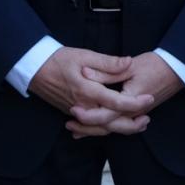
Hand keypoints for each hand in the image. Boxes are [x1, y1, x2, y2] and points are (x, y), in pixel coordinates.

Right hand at [30, 47, 153, 135]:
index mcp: (88, 91)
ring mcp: (76, 112)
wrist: (34, 68)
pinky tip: (114, 126)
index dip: (135, 102)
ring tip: (137, 124)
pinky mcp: (72, 113)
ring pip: (101, 128)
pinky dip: (105, 129)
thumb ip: (108, 63)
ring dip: (120, 128)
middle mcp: (83, 106)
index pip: (116, 102)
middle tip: (148, 119)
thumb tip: (128, 63)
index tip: (150, 98)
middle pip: (111, 123)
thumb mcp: (85, 55)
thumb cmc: (59, 59)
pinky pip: (91, 127)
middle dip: (131, 124)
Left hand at [67, 51, 184, 137]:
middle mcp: (133, 112)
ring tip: (74, 129)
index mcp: (131, 99)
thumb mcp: (131, 65)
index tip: (73, 109)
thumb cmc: (155, 66)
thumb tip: (86, 72)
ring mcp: (135, 115)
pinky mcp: (135, 114)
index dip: (89, 114)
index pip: (107, 113)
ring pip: (112, 128)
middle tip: (69, 124)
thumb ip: (108, 69)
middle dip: (88, 128)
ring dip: (93, 130)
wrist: (176, 71)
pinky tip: (91, 128)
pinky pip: (117, 125)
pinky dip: (103, 127)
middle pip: (108, 126)